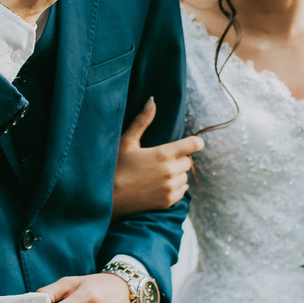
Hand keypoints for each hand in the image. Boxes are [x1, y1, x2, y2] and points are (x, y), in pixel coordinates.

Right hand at [112, 98, 204, 219]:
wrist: (108, 198)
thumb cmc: (115, 166)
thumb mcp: (126, 142)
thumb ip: (142, 121)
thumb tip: (152, 101)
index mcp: (162, 154)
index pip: (192, 145)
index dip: (195, 142)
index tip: (194, 143)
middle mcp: (170, 171)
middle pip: (187, 161)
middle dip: (178, 159)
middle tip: (161, 160)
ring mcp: (169, 187)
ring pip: (185, 176)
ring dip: (176, 173)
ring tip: (157, 173)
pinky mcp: (167, 201)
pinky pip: (182, 191)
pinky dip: (175, 187)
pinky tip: (160, 185)